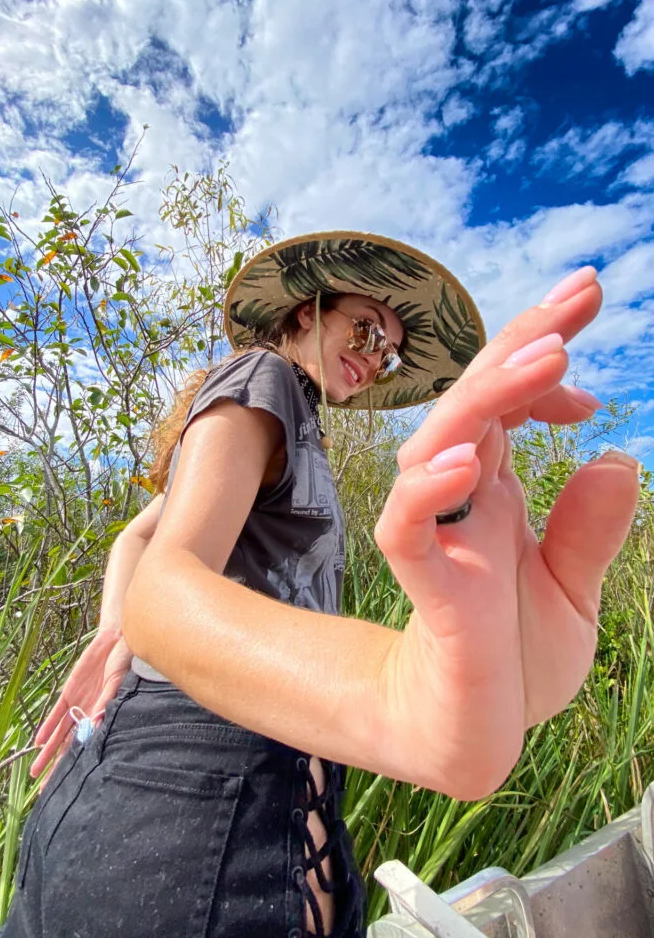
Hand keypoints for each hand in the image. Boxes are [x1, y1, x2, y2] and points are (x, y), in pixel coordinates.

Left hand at [30, 628, 131, 785]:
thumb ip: (106, 702)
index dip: (77, 765)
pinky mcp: (69, 692)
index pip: (87, 746)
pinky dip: (48, 727)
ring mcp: (77, 704)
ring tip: (35, 771)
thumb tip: (97, 723)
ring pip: (59, 734)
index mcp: (102, 715)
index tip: (69, 785)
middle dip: (57, 767)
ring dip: (47, 752)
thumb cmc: (124, 662)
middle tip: (44, 790)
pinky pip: (56, 713)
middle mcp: (88, 714)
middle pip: (70, 746)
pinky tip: (39, 741)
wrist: (115, 640)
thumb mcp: (117, 683)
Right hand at [375, 269, 639, 796]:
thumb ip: (590, 528)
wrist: (476, 734)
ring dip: (491, 398)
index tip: (590, 327)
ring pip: (442, 443)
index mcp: (498, 492)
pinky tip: (466, 462)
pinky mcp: (423, 580)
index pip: (510, 403)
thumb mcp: (576, 590)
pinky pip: (408, 525)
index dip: (543, 359)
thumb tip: (617, 455)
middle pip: (477, 401)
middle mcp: (463, 498)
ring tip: (550, 355)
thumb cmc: (515, 661)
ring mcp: (440, 534)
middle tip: (582, 291)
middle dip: (525, 343)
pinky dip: (430, 490)